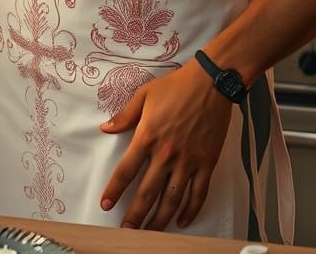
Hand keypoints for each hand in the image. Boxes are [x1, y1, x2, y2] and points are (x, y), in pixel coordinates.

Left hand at [99, 60, 231, 230]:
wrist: (210, 84)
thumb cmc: (175, 86)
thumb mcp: (143, 95)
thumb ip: (124, 116)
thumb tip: (105, 128)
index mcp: (147, 137)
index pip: (126, 171)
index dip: (114, 190)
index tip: (105, 204)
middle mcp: (166, 154)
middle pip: (147, 192)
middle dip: (135, 215)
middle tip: (127, 231)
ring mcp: (188, 161)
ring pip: (172, 199)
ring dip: (160, 219)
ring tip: (150, 233)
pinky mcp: (206, 163)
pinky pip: (198, 194)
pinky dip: (190, 210)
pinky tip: (182, 220)